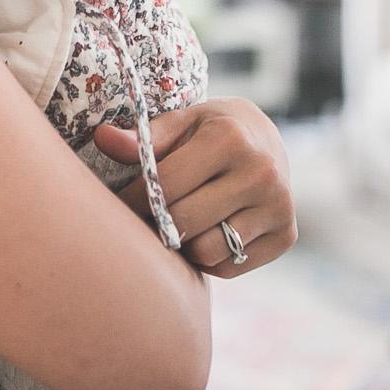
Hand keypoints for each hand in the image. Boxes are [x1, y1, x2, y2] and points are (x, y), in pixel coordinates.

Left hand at [93, 97, 295, 277]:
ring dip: (184, 244)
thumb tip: (103, 139)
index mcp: (229, 138)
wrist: (266, 139)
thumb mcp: (180, 123)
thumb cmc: (210, 131)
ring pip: (206, 251)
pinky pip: (229, 266)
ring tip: (181, 222)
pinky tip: (209, 229)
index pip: (165, 185)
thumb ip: (144, 138)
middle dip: (157, 223)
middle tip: (148, 218)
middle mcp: (261, 173)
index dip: (134, 200)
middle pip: (184, 222)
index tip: (120, 204)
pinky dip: (209, 256)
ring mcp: (278, 207)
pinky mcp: (286, 236)